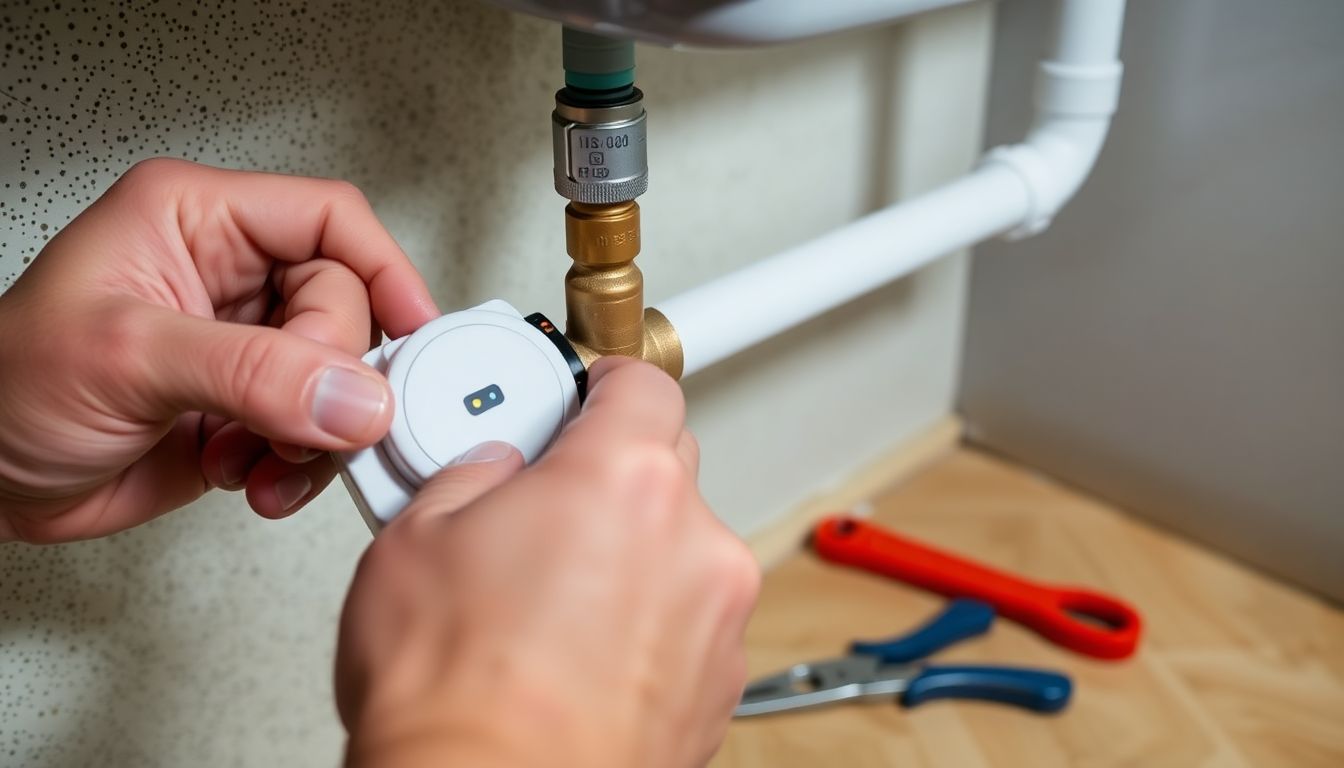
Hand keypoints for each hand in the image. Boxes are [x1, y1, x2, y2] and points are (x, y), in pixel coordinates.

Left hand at [0, 158, 437, 541]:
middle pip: (346, 309)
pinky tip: (249, 476)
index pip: (329, 220)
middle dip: (332, 377)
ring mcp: (244, 347)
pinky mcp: (249, 408)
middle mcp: (229, 277)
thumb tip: (356, 396)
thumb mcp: (127, 356)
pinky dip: (300, 464)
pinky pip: (319, 429)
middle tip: (303, 419)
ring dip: (315, 432)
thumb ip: (252, 373)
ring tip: (260, 458)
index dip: (383, 270)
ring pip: (343, 376)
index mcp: (197, 220)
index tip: (413, 328)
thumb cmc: (3, 386)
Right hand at [335, 358, 760, 767]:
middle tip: (542, 500)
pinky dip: (648, 621)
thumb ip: (472, 473)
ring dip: (629, 553)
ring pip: (678, 547)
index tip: (583, 393)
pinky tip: (580, 652)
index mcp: (624, 479)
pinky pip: (688, 618)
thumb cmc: (453, 695)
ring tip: (549, 601)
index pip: (644, 383)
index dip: (606, 381)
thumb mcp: (412, 539)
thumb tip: (490, 468)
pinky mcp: (719, 682)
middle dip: (608, 470)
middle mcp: (692, 540)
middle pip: (666, 462)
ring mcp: (716, 617)